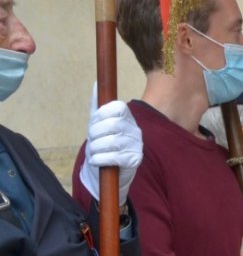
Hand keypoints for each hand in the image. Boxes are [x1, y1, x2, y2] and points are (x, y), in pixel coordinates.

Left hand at [80, 85, 141, 205]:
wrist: (108, 171)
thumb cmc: (102, 144)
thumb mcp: (98, 123)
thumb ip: (97, 104)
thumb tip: (97, 84)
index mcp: (127, 117)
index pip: (118, 107)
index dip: (101, 114)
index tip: (94, 123)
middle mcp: (136, 130)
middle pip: (112, 125)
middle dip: (95, 133)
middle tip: (92, 140)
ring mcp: (137, 145)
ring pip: (111, 141)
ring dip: (96, 148)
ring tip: (94, 152)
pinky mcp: (135, 160)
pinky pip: (114, 156)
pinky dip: (100, 159)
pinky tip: (97, 161)